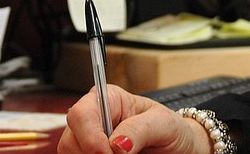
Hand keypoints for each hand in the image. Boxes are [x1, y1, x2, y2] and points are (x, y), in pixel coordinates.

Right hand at [58, 85, 212, 153]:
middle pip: (70, 140)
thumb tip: (117, 143)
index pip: (82, 113)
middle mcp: (94, 122)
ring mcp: (90, 143)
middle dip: (91, 153)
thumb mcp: (164, 123)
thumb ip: (141, 128)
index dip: (89, 135)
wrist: (179, 149)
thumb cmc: (171, 130)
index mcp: (108, 100)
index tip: (106, 152)